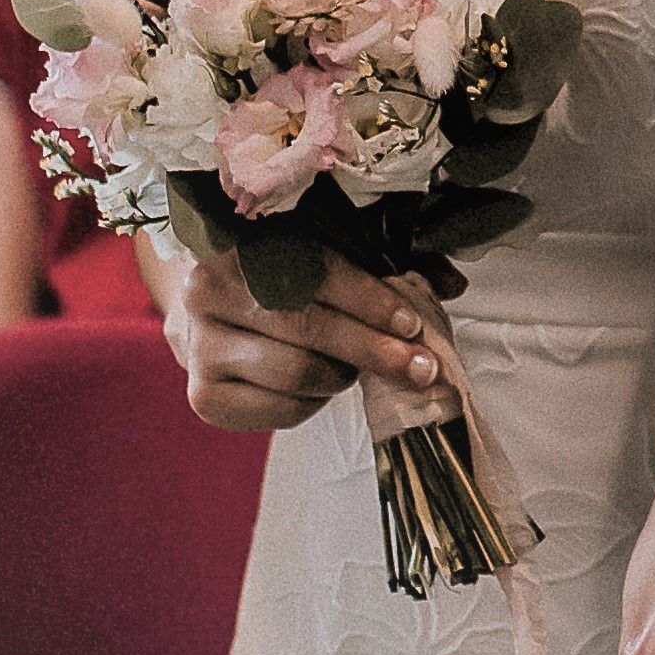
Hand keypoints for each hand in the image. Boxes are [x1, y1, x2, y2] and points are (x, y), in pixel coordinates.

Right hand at [159, 246, 438, 431]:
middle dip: (374, 349)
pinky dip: (314, 403)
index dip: (371, 301)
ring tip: (356, 367)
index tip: (412, 324)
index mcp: (241, 243)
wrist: (211, 316)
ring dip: (343, 375)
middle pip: (309, 329)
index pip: (316, 273)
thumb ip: (389, 266)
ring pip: (297, 373)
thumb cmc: (283, 281)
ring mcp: (201, 347)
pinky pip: (280, 411)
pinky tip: (321, 385)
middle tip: (420, 367)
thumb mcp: (327, 257)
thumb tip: (453, 284)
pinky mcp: (205, 396)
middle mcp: (208, 292)